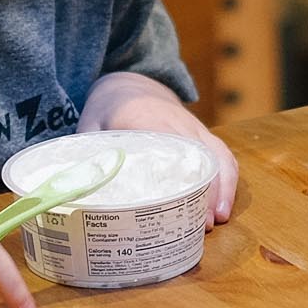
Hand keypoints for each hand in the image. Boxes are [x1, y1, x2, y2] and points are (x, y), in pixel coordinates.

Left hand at [81, 72, 238, 222]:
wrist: (131, 82)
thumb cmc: (108, 109)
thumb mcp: (89, 127)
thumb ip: (88, 156)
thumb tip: (80, 193)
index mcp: (145, 119)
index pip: (168, 146)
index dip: (179, 177)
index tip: (182, 206)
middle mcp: (176, 122)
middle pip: (200, 155)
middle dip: (208, 191)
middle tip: (204, 225)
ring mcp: (193, 127)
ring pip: (218, 155)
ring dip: (223, 187)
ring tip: (218, 219)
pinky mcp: (202, 134)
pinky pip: (221, 154)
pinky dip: (227, 178)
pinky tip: (222, 204)